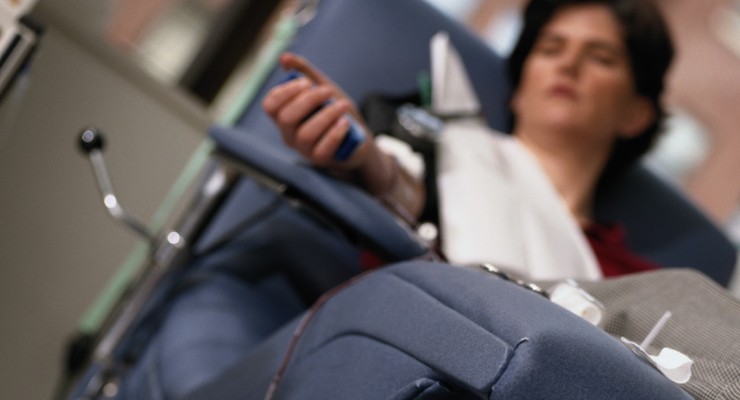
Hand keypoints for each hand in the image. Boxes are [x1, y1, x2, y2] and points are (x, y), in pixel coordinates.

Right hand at [262, 52, 371, 168]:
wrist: (358, 138)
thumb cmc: (336, 112)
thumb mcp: (322, 88)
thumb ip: (305, 72)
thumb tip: (284, 58)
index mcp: (284, 116)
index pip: (270, 106)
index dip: (285, 92)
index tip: (307, 82)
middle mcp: (289, 135)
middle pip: (286, 118)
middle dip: (308, 100)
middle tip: (328, 91)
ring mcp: (304, 150)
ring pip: (305, 134)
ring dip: (326, 115)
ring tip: (343, 105)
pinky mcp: (321, 160)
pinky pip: (323, 149)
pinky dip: (335, 133)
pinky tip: (345, 122)